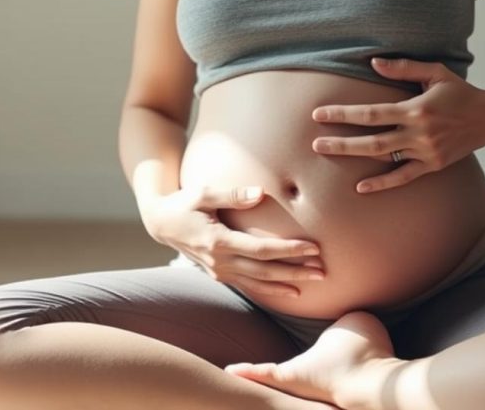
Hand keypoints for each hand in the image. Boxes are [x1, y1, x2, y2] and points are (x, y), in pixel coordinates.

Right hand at [139, 186, 325, 297]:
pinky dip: (270, 289)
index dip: (289, 250)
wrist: (161, 224)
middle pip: (265, 271)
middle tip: (323, 272)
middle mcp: (220, 262)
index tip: (313, 248)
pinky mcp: (219, 274)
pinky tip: (288, 290)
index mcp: (218, 241)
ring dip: (287, 283)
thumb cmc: (183, 203)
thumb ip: (232, 194)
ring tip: (312, 284)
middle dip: (296, 272)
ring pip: (259, 282)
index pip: (262, 250)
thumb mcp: (203, 193)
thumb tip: (260, 193)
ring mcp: (219, 271)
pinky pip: (249, 285)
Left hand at [311, 57, 484, 193]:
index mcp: (415, 108)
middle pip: (372, 140)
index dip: (343, 114)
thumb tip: (373, 62)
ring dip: (354, 158)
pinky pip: (403, 177)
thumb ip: (404, 68)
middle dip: (341, 142)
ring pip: (384, 158)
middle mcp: (418, 133)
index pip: (371, 113)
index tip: (319, 114)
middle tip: (314, 144)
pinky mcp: (433, 165)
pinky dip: (381, 183)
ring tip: (328, 156)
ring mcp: (425, 152)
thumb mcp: (435, 73)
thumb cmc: (459, 92)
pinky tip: (360, 187)